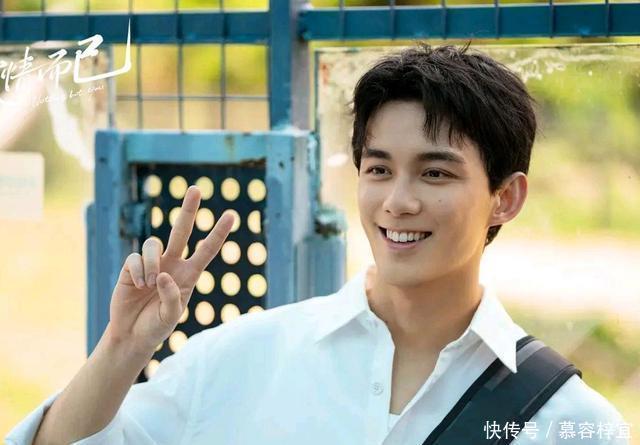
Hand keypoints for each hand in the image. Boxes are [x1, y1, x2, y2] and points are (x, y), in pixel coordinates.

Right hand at [106, 185, 233, 355]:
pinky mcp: (131, 267)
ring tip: (149, 285)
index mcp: (189, 275)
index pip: (207, 250)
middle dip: (188, 210)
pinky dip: (138, 271)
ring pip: (154, 243)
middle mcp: (172, 264)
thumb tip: (163, 274)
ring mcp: (152, 263)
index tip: (231, 216)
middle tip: (195, 189)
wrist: (132, 335)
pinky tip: (137, 285)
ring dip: (152, 263)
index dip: (218, 233)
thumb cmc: (156, 326)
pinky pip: (135, 257)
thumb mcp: (170, 317)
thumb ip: (172, 297)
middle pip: (182, 230)